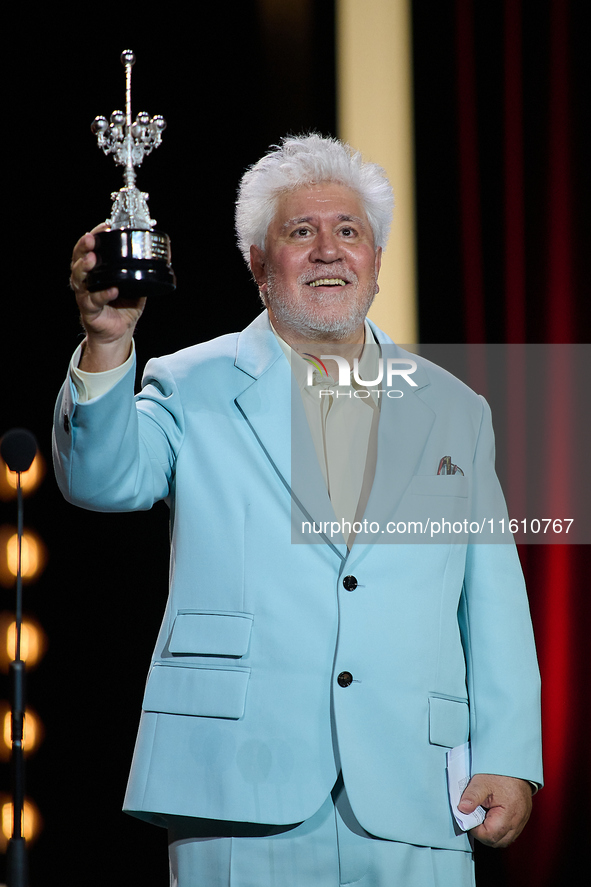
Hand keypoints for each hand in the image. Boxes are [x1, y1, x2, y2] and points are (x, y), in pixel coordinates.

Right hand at [70, 224, 145, 370]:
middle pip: (78, 260)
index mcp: (96, 270)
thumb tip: (153, 257)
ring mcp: (85, 295)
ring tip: (93, 259)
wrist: (118, 332)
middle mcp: (86, 280)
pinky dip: (103, 294)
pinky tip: (112, 289)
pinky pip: (94, 300)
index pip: (90, 249)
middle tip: (91, 239)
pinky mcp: (89, 310)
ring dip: (85, 267)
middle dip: (84, 248)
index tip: (104, 226)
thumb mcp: (134, 285)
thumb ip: (138, 272)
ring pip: (79, 278)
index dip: (95, 236)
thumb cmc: (123, 307)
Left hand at [458, 773, 532, 847]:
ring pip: (505, 839)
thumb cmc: (500, 772)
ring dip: (492, 833)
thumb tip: (462, 810)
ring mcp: (521, 821)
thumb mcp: (482, 781)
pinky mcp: (522, 818)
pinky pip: (510, 832)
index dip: (475, 830)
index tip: (469, 817)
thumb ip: (471, 797)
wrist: (515, 763)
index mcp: (509, 814)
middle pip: (498, 841)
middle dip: (483, 834)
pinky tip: (492, 816)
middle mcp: (518, 821)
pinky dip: (499, 829)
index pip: (490, 835)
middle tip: (475, 818)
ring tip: (483, 816)